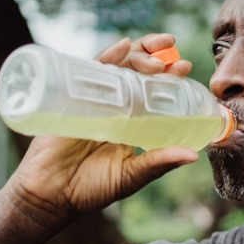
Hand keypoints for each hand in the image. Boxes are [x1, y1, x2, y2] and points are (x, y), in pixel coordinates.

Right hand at [2, 35, 198, 231]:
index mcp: (131, 121)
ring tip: (157, 56)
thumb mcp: (131, 175)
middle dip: (157, 58)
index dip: (169, 77)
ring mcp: (93, 99)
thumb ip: (159, 163)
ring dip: (139, 55)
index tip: (185, 67)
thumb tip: (193, 156)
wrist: (50, 196)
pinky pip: (90, 70)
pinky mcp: (72, 97)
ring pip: (118, 67)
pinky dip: (107, 56)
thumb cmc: (90, 189)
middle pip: (137, 72)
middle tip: (176, 60)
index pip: (152, 91)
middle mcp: (114, 106)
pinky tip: (122, 47)